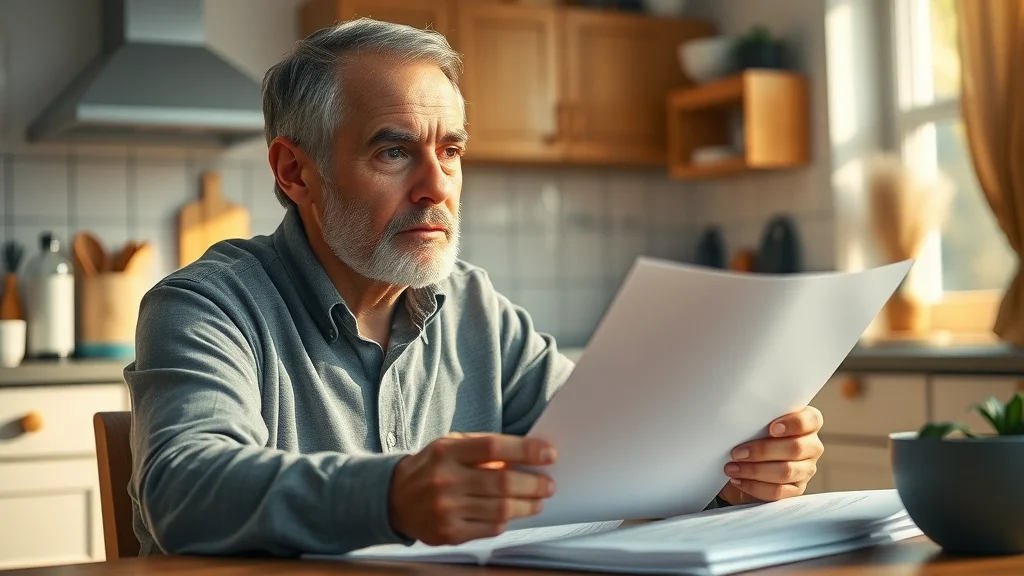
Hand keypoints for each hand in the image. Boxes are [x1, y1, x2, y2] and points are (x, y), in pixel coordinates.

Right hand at [388, 433, 556, 545]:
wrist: (394, 499)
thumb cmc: (431, 468)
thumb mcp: (450, 446)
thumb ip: (484, 448)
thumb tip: (525, 457)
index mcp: (447, 452)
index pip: (494, 447)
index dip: (526, 450)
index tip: (548, 454)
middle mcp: (445, 480)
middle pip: (503, 482)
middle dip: (534, 484)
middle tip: (549, 484)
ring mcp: (446, 509)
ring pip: (501, 509)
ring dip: (527, 505)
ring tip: (538, 500)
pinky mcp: (449, 533)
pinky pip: (490, 528)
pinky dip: (506, 521)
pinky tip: (512, 514)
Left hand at [718, 406, 823, 504]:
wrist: (748, 459)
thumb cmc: (754, 434)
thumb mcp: (758, 422)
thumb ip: (759, 418)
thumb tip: (740, 421)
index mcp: (808, 422)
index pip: (810, 420)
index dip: (793, 424)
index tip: (772, 429)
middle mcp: (812, 446)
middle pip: (795, 449)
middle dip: (762, 451)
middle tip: (737, 453)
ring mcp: (807, 469)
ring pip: (786, 472)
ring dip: (755, 471)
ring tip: (732, 468)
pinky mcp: (796, 488)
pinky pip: (778, 491)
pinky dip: (755, 486)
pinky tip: (739, 480)